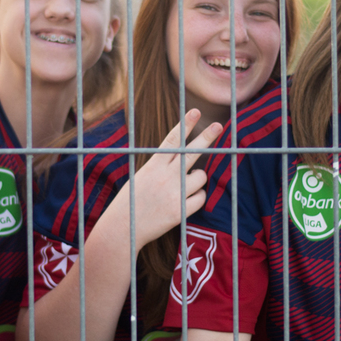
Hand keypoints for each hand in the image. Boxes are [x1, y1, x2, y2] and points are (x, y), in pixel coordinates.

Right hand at [106, 110, 222, 250]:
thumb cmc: (131, 202)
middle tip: (218, 126)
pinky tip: (183, 203)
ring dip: (196, 181)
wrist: (122, 229)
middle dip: (207, 137)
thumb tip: (184, 161)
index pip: (173, 140)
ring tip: (181, 189)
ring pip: (201, 177)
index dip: (186, 124)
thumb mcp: (142, 177)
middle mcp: (165, 176)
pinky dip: (196, 199)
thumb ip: (162, 168)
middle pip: (192, 152)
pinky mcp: (180, 211)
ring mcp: (174, 193)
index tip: (196, 112)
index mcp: (153, 166)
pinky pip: (201, 198)